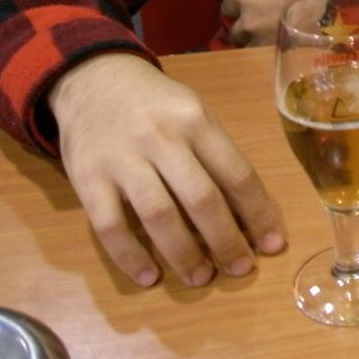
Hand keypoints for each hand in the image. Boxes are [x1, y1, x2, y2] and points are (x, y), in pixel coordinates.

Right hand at [47, 52, 286, 287]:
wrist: (94, 80)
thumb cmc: (156, 105)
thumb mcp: (194, 113)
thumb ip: (216, 155)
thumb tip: (248, 213)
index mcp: (196, 121)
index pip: (237, 174)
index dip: (259, 214)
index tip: (272, 245)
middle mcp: (161, 138)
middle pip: (201, 199)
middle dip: (226, 241)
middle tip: (240, 270)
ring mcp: (121, 158)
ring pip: (159, 216)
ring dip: (184, 255)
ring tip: (201, 278)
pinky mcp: (86, 178)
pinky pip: (110, 227)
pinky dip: (130, 257)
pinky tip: (149, 277)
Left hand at [220, 0, 333, 47]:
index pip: (226, 8)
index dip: (239, 10)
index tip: (249, 10)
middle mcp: (246, 21)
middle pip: (235, 32)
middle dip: (245, 31)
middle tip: (262, 28)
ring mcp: (260, 42)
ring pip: (248, 49)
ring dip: (257, 46)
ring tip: (273, 42)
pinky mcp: (275, 56)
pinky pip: (265, 60)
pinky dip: (271, 56)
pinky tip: (282, 51)